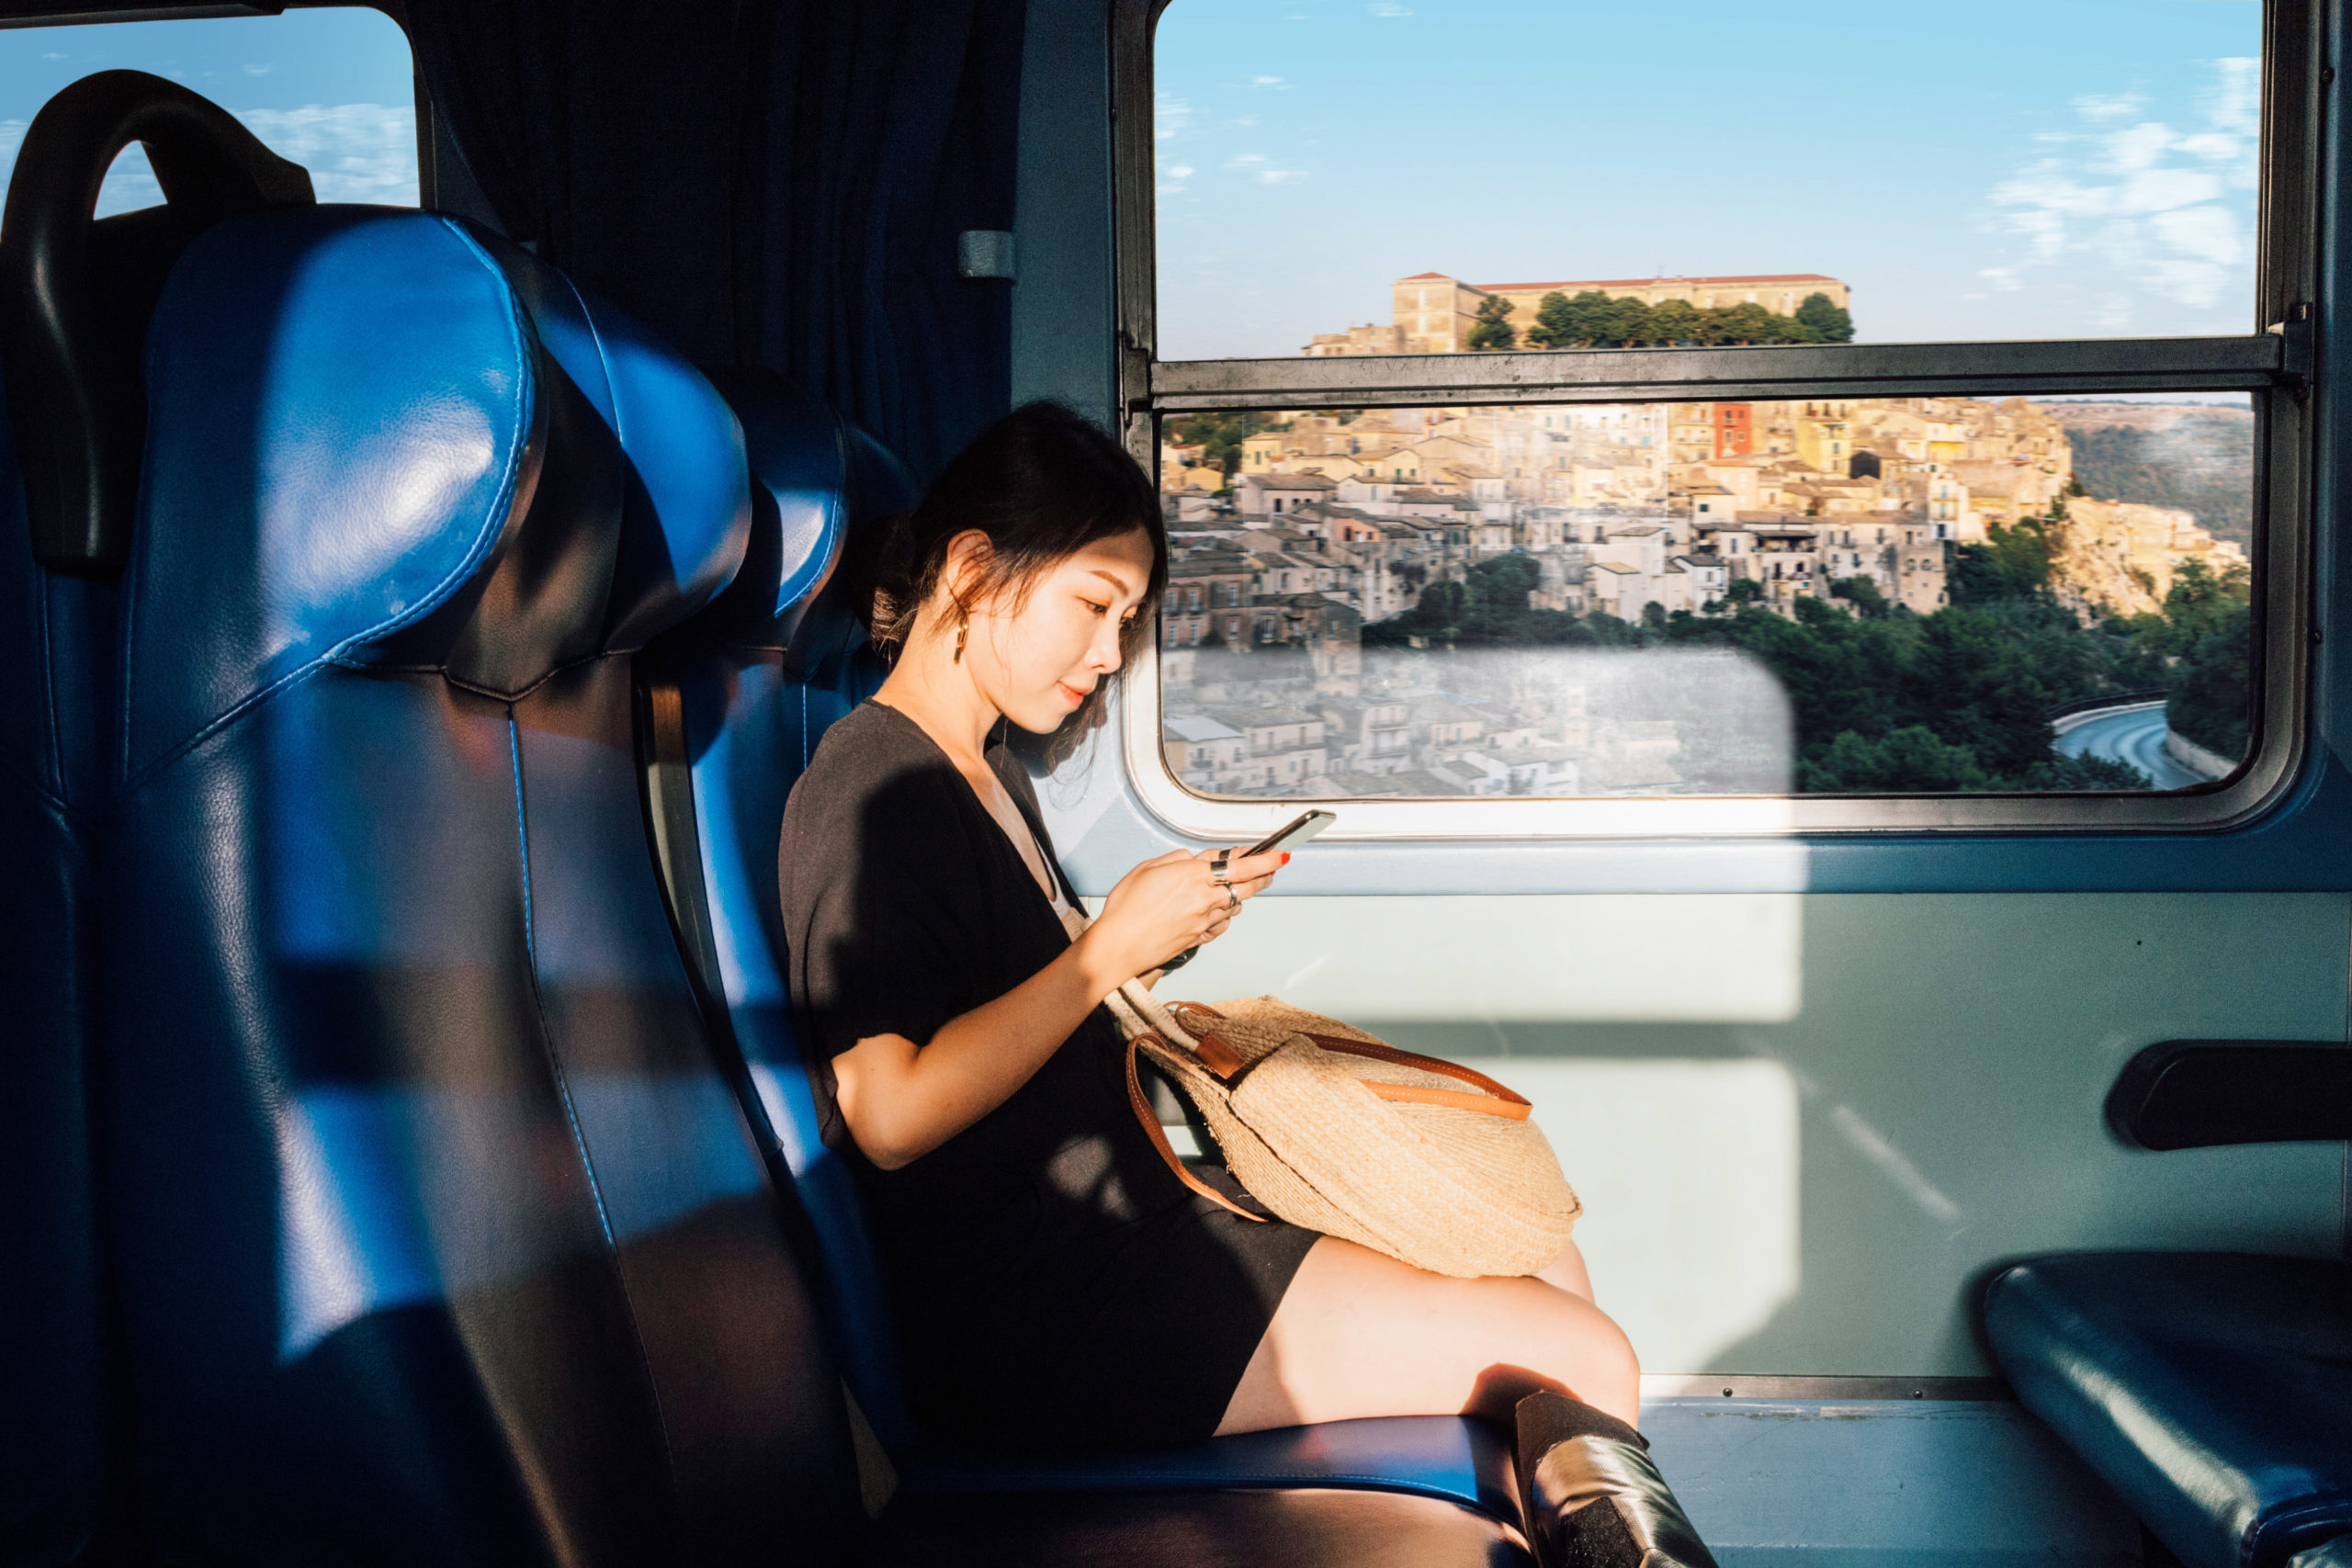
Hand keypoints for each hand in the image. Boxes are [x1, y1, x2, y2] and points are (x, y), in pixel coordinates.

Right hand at [1077, 844, 1283, 990]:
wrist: (1118, 947)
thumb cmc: (1126, 908)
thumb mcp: (1147, 868)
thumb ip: (1175, 859)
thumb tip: (1192, 858)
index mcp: (1192, 875)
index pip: (1242, 865)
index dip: (1266, 859)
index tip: (1280, 854)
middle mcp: (1204, 898)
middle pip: (1248, 886)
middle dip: (1264, 876)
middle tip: (1272, 868)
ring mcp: (1204, 921)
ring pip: (1236, 905)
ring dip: (1241, 894)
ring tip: (1237, 886)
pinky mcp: (1199, 938)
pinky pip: (1222, 924)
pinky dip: (1224, 915)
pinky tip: (1217, 910)